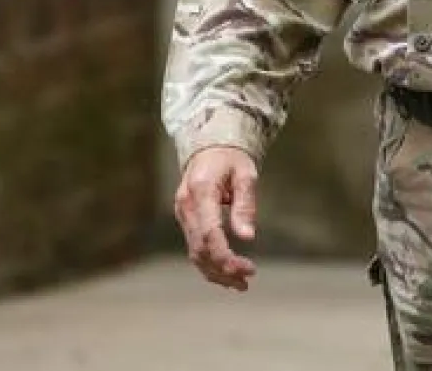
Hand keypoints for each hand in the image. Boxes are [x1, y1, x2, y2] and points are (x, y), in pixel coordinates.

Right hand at [173, 145, 259, 290]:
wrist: (210, 147)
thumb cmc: (231, 158)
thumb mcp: (245, 174)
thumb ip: (245, 204)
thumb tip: (247, 236)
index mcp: (200, 191)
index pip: (210, 233)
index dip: (226, 256)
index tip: (248, 269)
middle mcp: (186, 206)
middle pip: (200, 248)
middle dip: (223, 268)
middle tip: (248, 279)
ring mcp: (182, 214)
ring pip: (195, 252)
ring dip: (216, 272)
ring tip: (241, 284)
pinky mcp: (186, 220)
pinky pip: (195, 247)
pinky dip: (209, 264)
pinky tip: (227, 273)